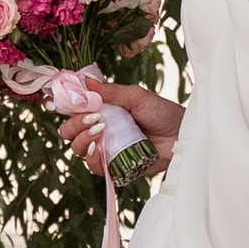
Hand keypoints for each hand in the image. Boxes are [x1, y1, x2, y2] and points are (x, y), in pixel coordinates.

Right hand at [64, 68, 185, 176]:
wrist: (181, 134)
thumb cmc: (161, 112)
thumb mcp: (136, 96)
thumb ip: (110, 91)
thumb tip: (85, 79)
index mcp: (101, 111)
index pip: (73, 111)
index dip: (67, 107)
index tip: (68, 102)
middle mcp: (100, 131)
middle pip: (69, 132)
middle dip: (73, 125)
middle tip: (90, 118)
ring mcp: (106, 149)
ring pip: (78, 150)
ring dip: (82, 140)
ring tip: (99, 130)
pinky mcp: (115, 167)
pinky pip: (95, 168)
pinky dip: (92, 159)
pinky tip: (99, 148)